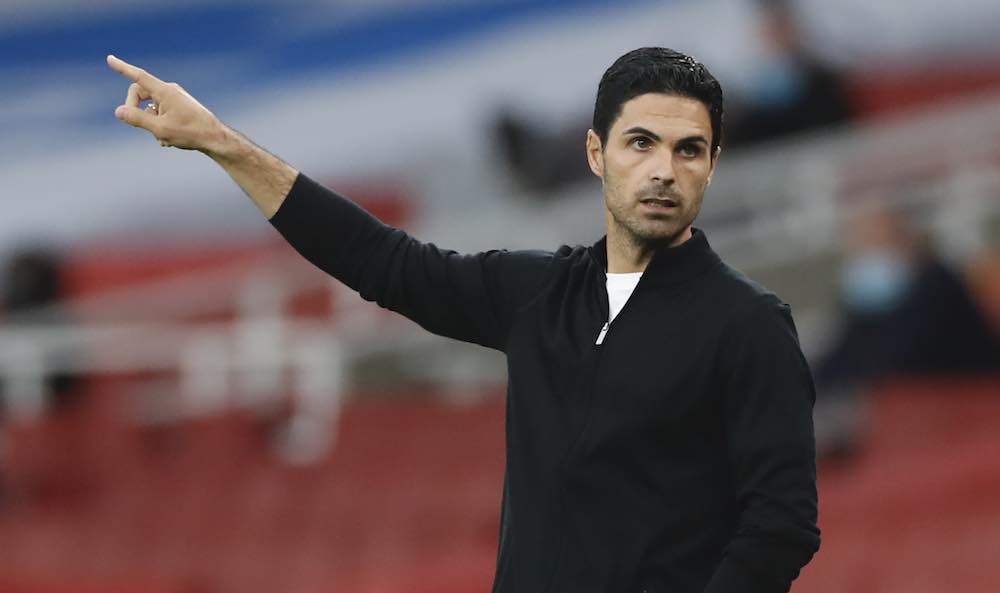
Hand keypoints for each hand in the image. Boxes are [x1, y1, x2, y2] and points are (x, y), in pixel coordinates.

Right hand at [106, 54, 225, 151]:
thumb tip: (119, 111)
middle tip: (139, 127)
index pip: (138, 76)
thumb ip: (137, 119)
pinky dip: (160, 126)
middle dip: (136, 110)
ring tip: (163, 139)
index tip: (110, 59)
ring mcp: (176, 99)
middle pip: (141, 94)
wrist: (216, 139)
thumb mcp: (159, 128)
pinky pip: (162, 113)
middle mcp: (170, 91)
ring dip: (151, 124)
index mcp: (164, 91)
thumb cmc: (190, 132)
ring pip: (151, 107)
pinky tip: (169, 141)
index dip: (122, 68)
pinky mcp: (180, 107)